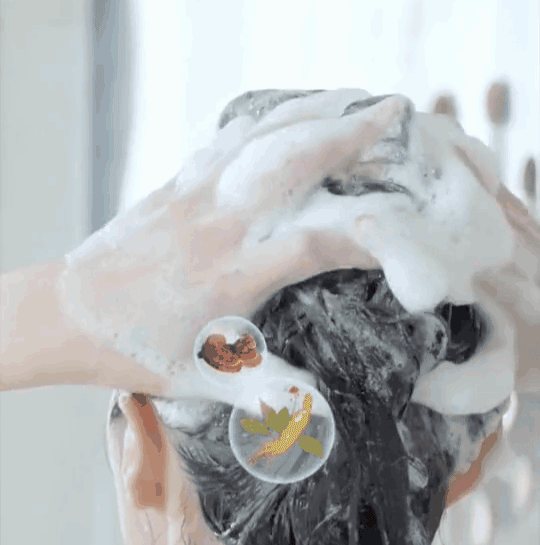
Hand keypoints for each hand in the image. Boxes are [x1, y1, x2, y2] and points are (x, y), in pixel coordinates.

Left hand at [39, 94, 405, 398]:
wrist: (66, 316)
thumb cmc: (135, 349)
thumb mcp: (201, 381)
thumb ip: (263, 391)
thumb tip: (316, 410)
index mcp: (231, 278)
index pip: (314, 243)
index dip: (366, 235)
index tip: (402, 228)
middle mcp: (218, 228)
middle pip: (291, 164)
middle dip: (348, 135)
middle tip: (391, 114)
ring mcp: (194, 198)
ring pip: (260, 139)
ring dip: (310, 113)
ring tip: (349, 98)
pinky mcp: (174, 186)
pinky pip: (224, 141)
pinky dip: (261, 120)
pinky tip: (284, 111)